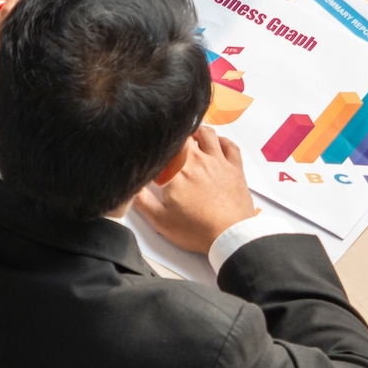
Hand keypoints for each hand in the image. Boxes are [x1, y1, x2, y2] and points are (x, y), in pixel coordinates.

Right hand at [131, 126, 256, 254]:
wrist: (230, 236)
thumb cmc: (195, 229)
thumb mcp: (161, 220)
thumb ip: (142, 201)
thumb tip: (131, 185)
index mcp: (177, 170)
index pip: (165, 147)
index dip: (157, 145)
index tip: (153, 148)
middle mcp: (198, 159)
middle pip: (185, 136)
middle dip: (176, 136)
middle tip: (170, 143)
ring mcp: (219, 161)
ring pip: (208, 134)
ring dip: (197, 132)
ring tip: (190, 136)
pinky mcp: (235, 168)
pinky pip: (230, 145)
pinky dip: (222, 140)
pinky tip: (216, 143)